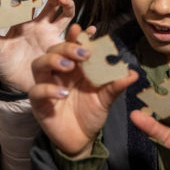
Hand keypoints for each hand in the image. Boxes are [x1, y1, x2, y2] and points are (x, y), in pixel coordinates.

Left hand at [0, 0, 77, 91]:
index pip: (30, 3)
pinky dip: (83, 33)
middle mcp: (40, 25)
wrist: (15, 83)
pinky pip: (73, 40)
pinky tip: (90, 29)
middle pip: (51, 6)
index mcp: (24, 21)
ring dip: (67, 6)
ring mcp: (51, 36)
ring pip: (64, 16)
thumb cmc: (4, 62)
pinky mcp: (60, 49)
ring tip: (66, 2)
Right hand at [29, 24, 138, 158]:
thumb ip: (115, 85)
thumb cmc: (91, 113)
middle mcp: (58, 72)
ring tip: (69, 66)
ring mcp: (46, 85)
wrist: (81, 138)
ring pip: (39, 64)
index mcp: (74, 66)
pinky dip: (48, 89)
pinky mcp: (39, 103)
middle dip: (68, 47)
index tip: (91, 30)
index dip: (78, 36)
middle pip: (54, 50)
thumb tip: (133, 73)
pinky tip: (63, 93)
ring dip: (53, 61)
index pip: (72, 44)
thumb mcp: (106, 98)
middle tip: (84, 53)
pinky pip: (37, 91)